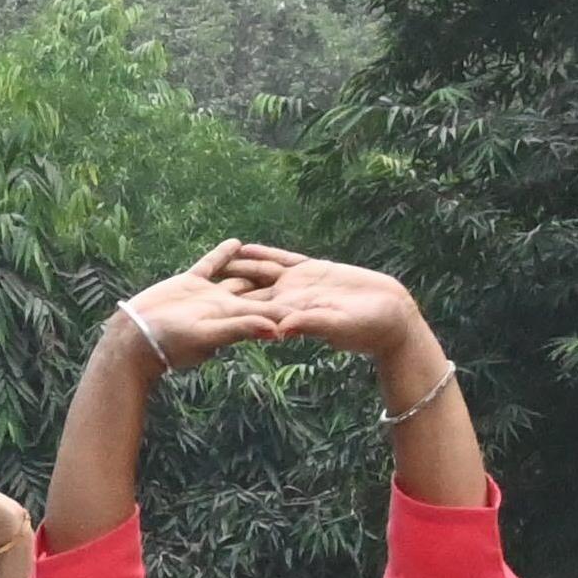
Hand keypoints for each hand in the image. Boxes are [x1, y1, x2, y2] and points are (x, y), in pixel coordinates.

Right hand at [105, 253, 288, 373]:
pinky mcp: (189, 283)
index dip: (292, 305)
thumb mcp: (210, 335)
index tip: (316, 301)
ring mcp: (208, 294)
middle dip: (279, 284)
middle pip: (259, 292)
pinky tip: (236, 242)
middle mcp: (226, 306)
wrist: (134, 337)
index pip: (271, 310)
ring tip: (274, 255)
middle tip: (305, 273)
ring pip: (238, 276)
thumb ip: (243, 329)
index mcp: (236, 318)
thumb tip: (278, 331)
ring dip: (255, 266)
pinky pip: (212, 265)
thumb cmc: (171, 342)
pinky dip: (224, 255)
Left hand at [208, 244, 428, 364]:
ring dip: (237, 268)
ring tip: (209, 260)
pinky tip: (243, 247)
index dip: (224, 313)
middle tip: (188, 285)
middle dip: (220, 290)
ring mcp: (297, 285)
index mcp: (287, 317)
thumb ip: (308, 324)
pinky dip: (263, 254)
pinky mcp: (312, 271)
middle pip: (247, 295)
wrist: (389, 315)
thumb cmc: (364, 329)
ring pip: (260, 274)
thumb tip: (278, 329)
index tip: (196, 314)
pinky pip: (281, 260)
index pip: (250, 315)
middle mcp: (287, 302)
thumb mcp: (334, 327)